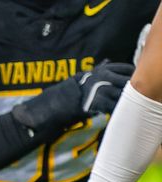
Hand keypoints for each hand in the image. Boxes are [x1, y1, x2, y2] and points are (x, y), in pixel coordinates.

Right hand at [13, 62, 132, 135]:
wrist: (56, 104)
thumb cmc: (68, 91)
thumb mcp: (84, 75)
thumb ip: (98, 69)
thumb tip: (106, 61)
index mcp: (102, 70)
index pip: (126, 68)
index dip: (131, 74)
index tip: (131, 81)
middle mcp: (105, 78)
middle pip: (128, 81)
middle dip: (131, 88)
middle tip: (130, 95)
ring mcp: (103, 90)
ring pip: (123, 94)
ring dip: (126, 100)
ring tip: (125, 106)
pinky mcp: (100, 103)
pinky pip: (115, 106)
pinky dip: (118, 109)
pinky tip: (117, 112)